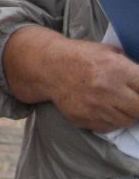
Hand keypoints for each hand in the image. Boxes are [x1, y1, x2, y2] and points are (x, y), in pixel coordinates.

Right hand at [19, 33, 138, 132]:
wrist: (48, 66)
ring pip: (126, 121)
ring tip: (116, 103)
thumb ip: (128, 65)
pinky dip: (109, 120)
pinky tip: (102, 108)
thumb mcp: (107, 51)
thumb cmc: (80, 56)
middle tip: (133, 100)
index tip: (138, 90)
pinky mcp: (84, 118)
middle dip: (138, 105)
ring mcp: (95, 107)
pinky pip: (108, 127)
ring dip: (125, 114)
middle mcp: (108, 90)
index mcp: (117, 70)